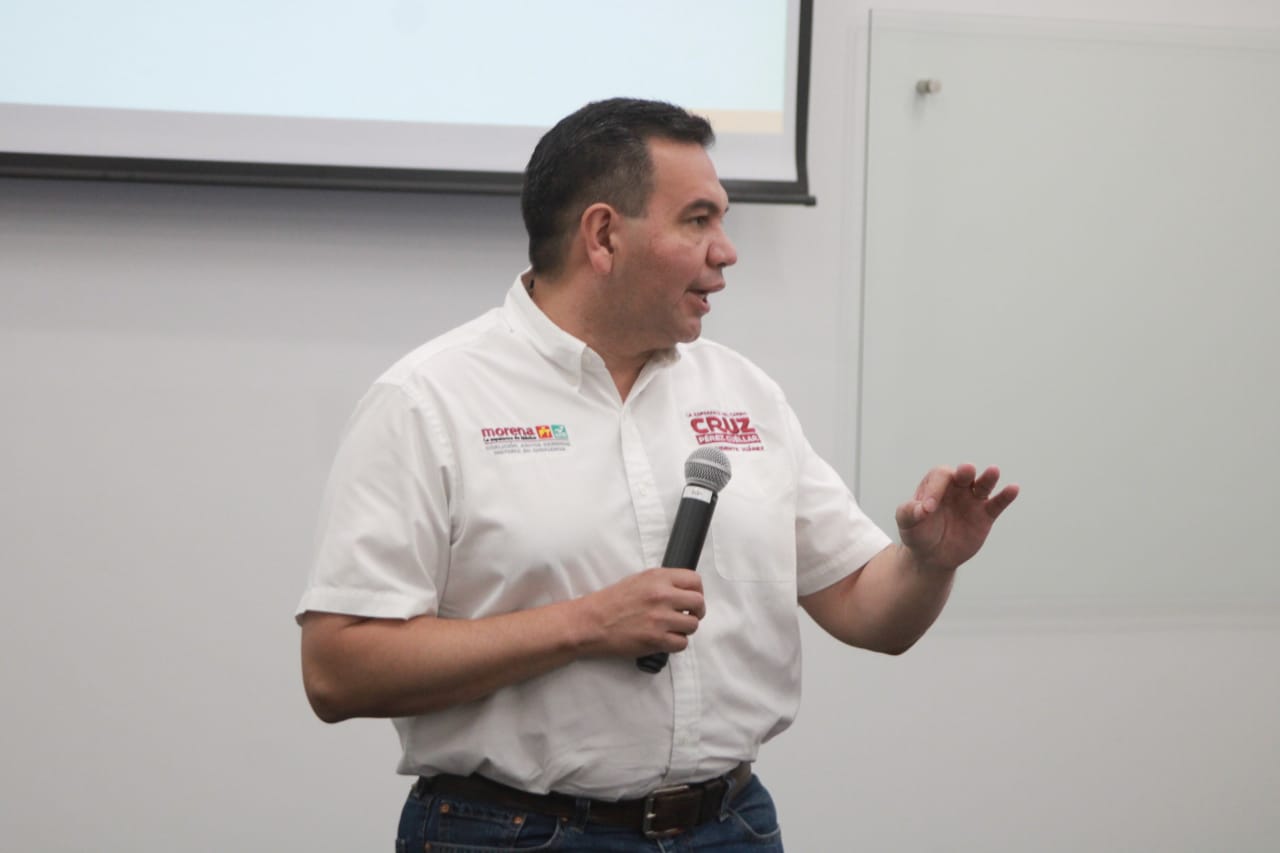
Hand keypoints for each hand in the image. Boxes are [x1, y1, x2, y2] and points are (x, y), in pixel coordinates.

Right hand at [577, 568, 704, 657]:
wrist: (591, 622)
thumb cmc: (611, 602)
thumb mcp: (638, 580)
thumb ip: (662, 582)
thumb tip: (683, 589)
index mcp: (658, 578)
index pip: (695, 580)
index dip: (697, 591)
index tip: (692, 598)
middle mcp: (662, 595)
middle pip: (698, 603)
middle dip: (696, 611)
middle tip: (687, 615)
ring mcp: (660, 618)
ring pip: (693, 625)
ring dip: (685, 629)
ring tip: (672, 628)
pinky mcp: (656, 639)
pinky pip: (682, 643)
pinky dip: (675, 643)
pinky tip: (664, 639)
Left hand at [895, 463, 1018, 571]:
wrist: (931, 556)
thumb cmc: (917, 533)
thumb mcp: (906, 523)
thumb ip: (909, 512)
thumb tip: (922, 509)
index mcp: (935, 484)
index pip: (940, 477)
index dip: (934, 489)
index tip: (927, 510)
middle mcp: (956, 487)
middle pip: (964, 474)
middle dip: (965, 471)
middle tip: (966, 470)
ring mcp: (972, 500)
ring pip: (983, 485)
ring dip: (988, 478)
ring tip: (993, 471)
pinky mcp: (985, 515)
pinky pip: (997, 503)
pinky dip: (1006, 496)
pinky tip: (1013, 488)